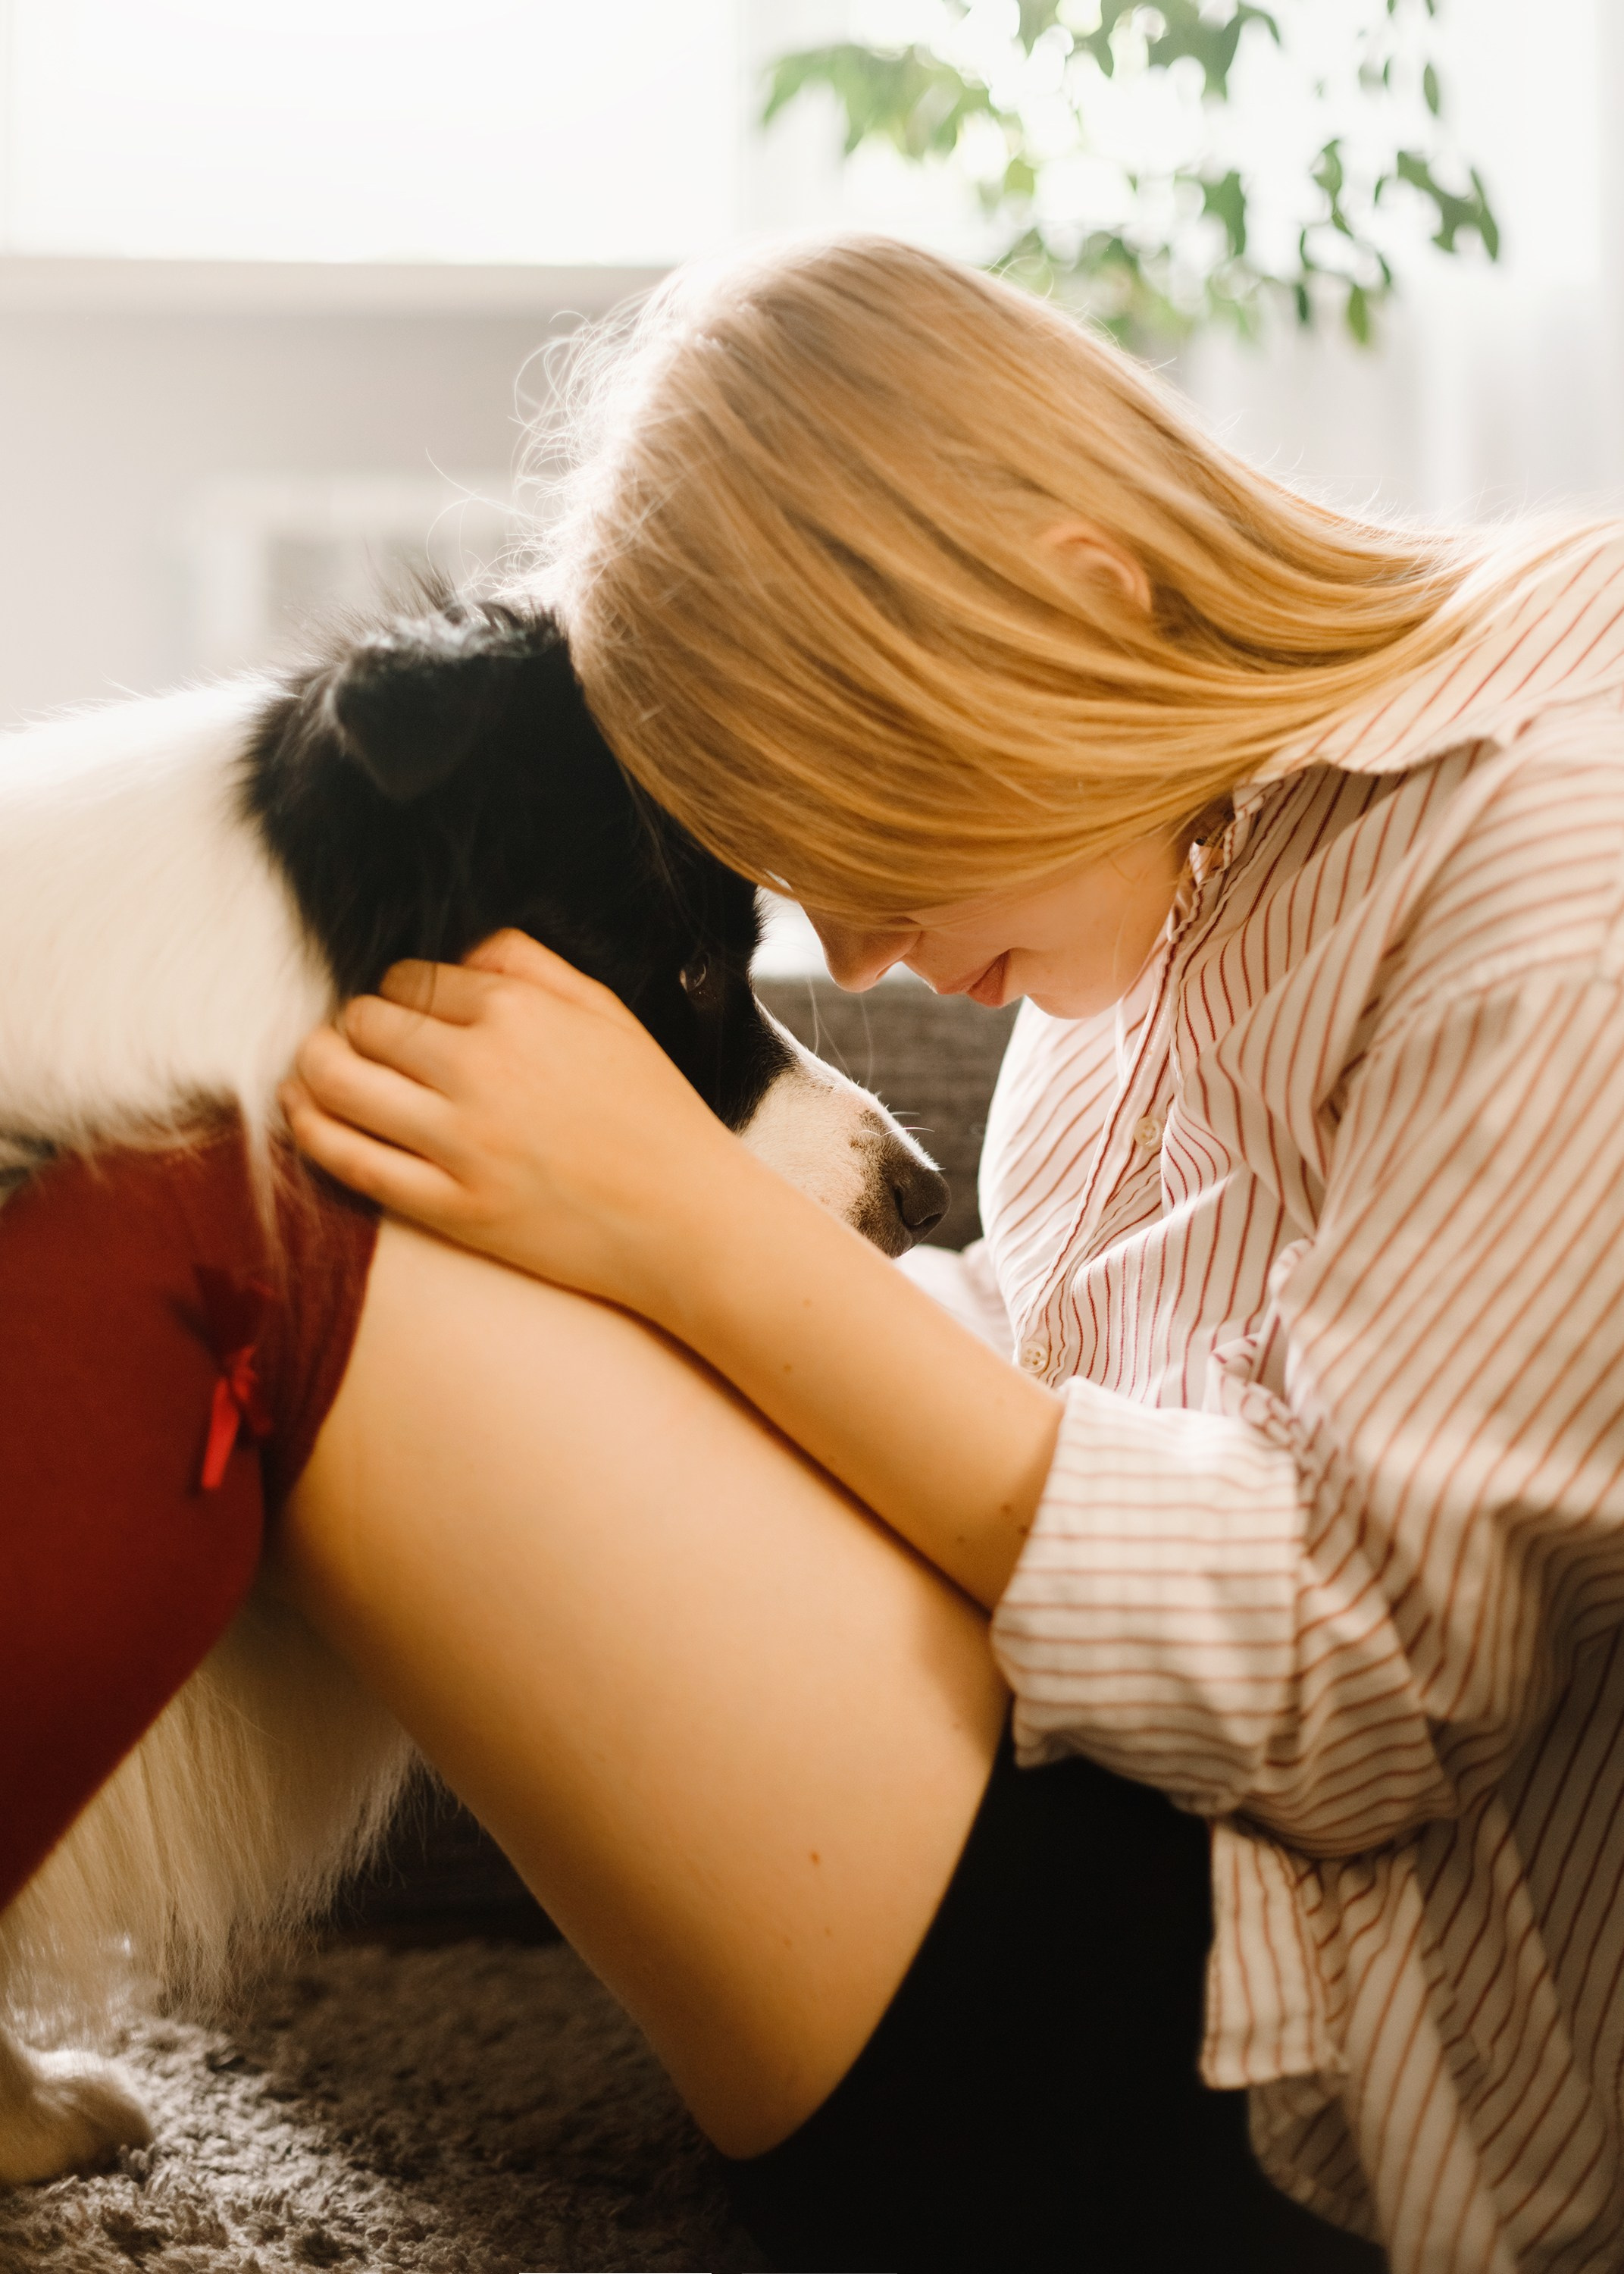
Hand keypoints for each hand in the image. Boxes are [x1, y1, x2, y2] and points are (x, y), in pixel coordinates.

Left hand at [280, 930, 736, 1315]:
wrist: (687, 1222)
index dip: (396, 992)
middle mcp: (482, 1070)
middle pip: (365, 1023)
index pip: (411, 980)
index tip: (402, 1012)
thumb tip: (461, 951)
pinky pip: (351, 1160)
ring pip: (339, 1083)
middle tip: (356, 1040)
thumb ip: (531, 963)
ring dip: (314, 1067)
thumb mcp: (609, 1013)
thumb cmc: (654, 1116)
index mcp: (521, 1013)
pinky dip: (311, 1130)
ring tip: (317, 1068)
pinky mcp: (451, 1208)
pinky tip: (301, 1114)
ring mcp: (462, 1144)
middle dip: (353, 1025)